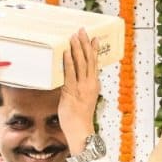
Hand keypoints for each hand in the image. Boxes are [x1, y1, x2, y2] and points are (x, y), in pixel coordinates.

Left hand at [59, 29, 100, 154]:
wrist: (81, 130)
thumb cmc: (80, 118)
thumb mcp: (82, 100)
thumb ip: (78, 88)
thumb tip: (70, 81)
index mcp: (94, 85)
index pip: (95, 63)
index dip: (94, 50)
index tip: (93, 38)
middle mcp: (90, 83)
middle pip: (89, 60)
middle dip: (85, 44)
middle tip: (82, 31)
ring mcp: (82, 87)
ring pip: (81, 63)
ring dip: (77, 49)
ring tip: (74, 37)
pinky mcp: (72, 91)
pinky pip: (70, 73)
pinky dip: (69, 62)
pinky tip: (67, 52)